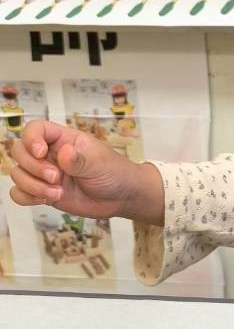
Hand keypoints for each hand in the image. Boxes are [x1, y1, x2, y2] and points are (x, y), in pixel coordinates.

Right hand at [10, 118, 163, 223]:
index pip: (35, 129)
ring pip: (17, 173)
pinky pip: (19, 193)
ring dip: (32, 185)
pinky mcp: (44, 192)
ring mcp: (45, 174)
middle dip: (33, 167)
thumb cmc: (114, 172)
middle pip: (19, 151)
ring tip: (57, 193)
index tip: (41, 152)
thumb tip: (64, 153)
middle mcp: (50, 154)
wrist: (121, 197)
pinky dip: (26, 197)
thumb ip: (81, 160)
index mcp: (64, 139)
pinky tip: (46, 199)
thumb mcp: (100, 163)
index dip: (31, 138)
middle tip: (55, 178)